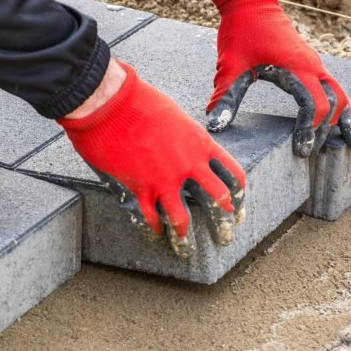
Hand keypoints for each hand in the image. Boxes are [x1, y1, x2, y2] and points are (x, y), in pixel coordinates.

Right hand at [58, 62, 245, 257]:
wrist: (112, 104)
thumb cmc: (139, 101)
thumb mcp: (173, 115)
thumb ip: (181, 135)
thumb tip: (177, 146)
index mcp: (201, 143)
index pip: (232, 172)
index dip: (238, 191)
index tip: (238, 202)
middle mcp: (189, 165)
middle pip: (218, 200)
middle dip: (224, 221)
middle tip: (225, 234)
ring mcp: (165, 179)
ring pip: (183, 218)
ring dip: (185, 237)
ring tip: (186, 249)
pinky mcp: (140, 187)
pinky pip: (150, 215)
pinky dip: (153, 227)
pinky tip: (154, 233)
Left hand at [206, 0, 350, 156]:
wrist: (250, 2)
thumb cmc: (240, 31)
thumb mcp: (229, 65)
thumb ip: (225, 95)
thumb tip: (215, 125)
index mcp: (296, 68)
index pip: (314, 105)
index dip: (310, 129)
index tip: (301, 150)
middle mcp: (313, 66)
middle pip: (334, 104)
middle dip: (328, 131)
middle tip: (316, 155)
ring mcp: (315, 64)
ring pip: (340, 95)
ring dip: (345, 121)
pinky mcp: (311, 64)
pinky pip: (334, 87)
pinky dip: (344, 106)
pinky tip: (350, 122)